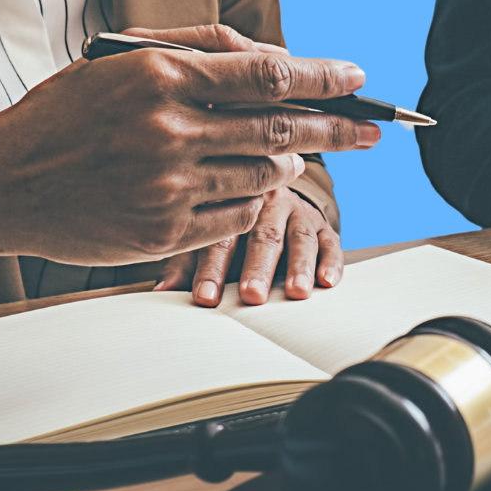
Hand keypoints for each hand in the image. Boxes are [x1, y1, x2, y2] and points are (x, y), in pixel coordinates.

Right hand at [0, 23, 379, 289]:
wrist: (3, 183)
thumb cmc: (64, 115)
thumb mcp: (117, 60)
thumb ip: (194, 48)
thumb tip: (271, 59)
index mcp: (158, 76)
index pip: (266, 73)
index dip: (322, 77)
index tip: (357, 79)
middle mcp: (168, 131)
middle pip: (281, 127)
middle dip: (338, 129)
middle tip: (373, 131)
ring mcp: (168, 187)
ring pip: (263, 174)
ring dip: (289, 162)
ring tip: (294, 153)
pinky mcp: (166, 232)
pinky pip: (239, 215)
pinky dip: (253, 197)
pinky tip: (247, 183)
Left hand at [155, 188, 342, 305]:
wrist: (269, 191)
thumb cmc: (229, 222)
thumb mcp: (204, 237)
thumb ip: (184, 264)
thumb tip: (159, 296)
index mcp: (230, 203)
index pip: (220, 238)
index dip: (211, 269)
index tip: (205, 299)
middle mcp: (266, 202)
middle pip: (262, 235)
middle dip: (258, 268)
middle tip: (252, 296)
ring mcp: (297, 211)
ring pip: (299, 236)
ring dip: (299, 265)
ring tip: (296, 292)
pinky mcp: (323, 223)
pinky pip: (330, 241)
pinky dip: (331, 261)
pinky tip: (327, 281)